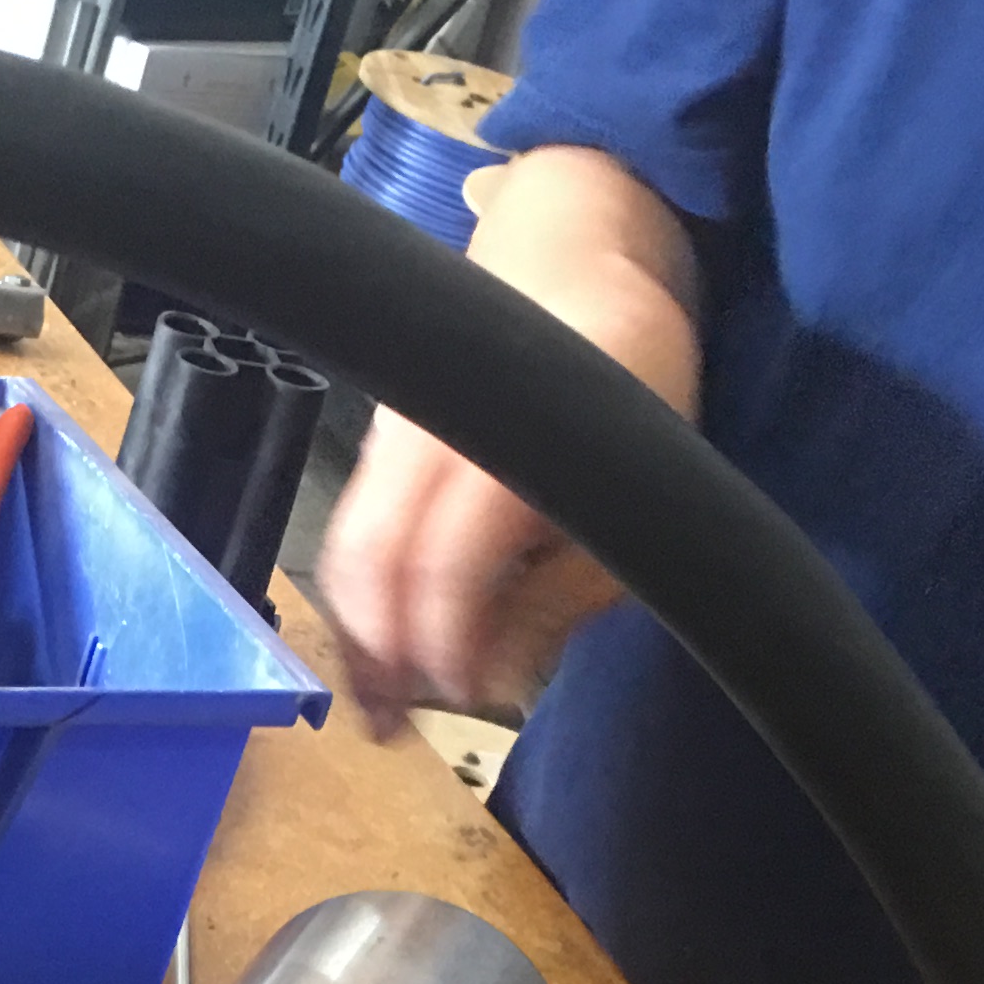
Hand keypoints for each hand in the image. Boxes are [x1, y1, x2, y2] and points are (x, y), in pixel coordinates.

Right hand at [307, 145, 702, 730]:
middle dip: (379, 650)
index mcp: (510, 432)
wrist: (574, 258)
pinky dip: (357, 596)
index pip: (447, 556)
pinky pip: (352, 530)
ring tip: (374, 706)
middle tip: (393, 725)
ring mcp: (395, 433)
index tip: (463, 693)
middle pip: (372, 556)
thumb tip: (495, 681)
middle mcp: (433, 429)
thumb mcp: (635, 493)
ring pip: (348, 547)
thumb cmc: (626, 376)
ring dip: (355, 633)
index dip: (446, 639)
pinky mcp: (379, 446)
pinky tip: (376, 651)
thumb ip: (567, 593)